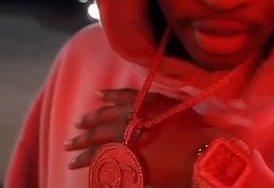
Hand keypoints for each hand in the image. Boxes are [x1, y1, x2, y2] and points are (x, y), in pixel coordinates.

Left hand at [65, 88, 230, 187]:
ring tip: (71, 156)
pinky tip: (88, 171)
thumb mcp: (175, 105)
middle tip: (72, 137)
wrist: (203, 152)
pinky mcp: (132, 165)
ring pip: (99, 148)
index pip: (117, 101)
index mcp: (143, 106)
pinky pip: (108, 166)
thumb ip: (153, 100)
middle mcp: (132, 123)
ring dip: (83, 152)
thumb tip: (135, 100)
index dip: (103, 102)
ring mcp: (130, 145)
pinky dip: (97, 168)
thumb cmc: (194, 129)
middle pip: (101, 126)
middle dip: (85, 131)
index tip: (91, 103)